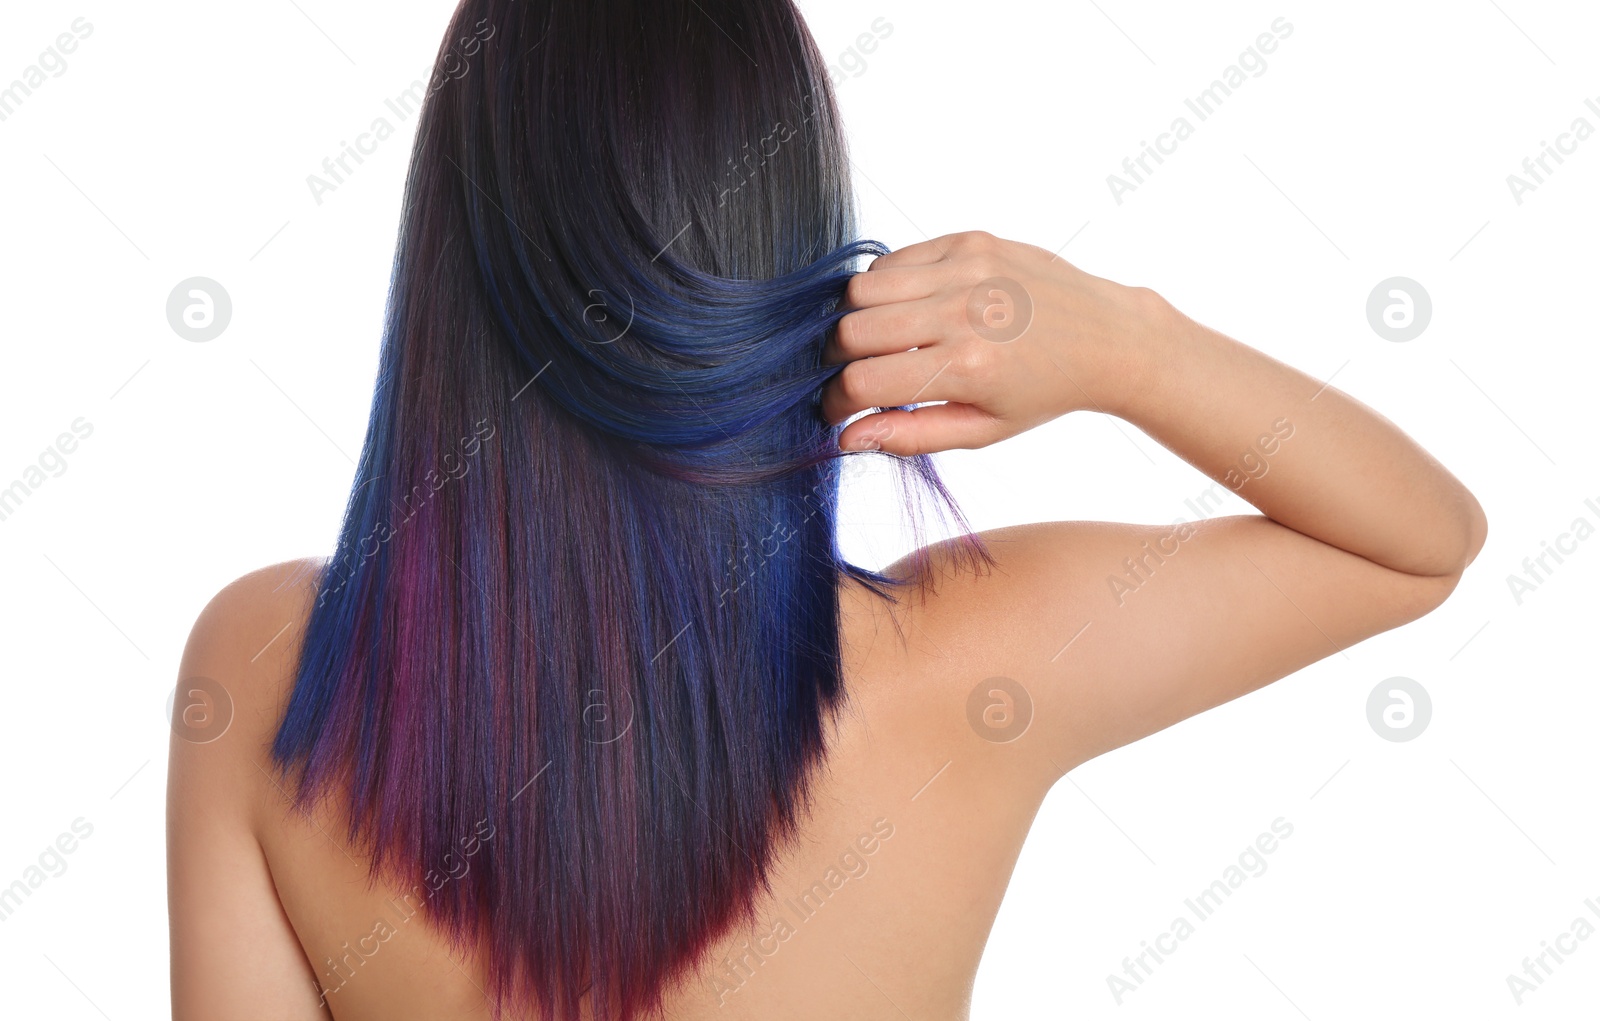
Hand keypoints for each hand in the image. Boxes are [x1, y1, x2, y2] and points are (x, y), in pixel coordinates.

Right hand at [820, 230, 1167, 453]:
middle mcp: (963, 312)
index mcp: (967, 368)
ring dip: (858, 320)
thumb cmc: (1042, 392)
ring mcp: (965, 270)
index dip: (837, 402)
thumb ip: (911, 435)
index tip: (841, 409)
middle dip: (840, 360)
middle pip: (850, 332)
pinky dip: (884, 287)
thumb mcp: (982, 431)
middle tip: (860, 373)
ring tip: (886, 341)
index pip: (861, 382)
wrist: (1105, 336)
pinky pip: (891, 260)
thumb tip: (846, 438)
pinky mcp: (968, 241)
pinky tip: (911, 309)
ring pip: (861, 290)